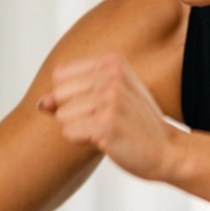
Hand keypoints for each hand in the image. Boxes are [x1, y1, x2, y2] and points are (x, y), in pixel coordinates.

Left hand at [40, 54, 180, 183]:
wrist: (168, 150)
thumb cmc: (135, 124)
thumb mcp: (106, 98)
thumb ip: (70, 95)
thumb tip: (42, 104)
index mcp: (112, 60)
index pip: (60, 76)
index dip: (72, 97)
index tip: (100, 105)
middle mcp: (112, 74)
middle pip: (59, 95)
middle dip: (74, 113)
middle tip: (105, 120)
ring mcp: (110, 98)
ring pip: (62, 116)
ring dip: (81, 129)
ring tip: (108, 129)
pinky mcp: (107, 124)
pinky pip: (69, 133)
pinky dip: (83, 142)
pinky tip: (107, 140)